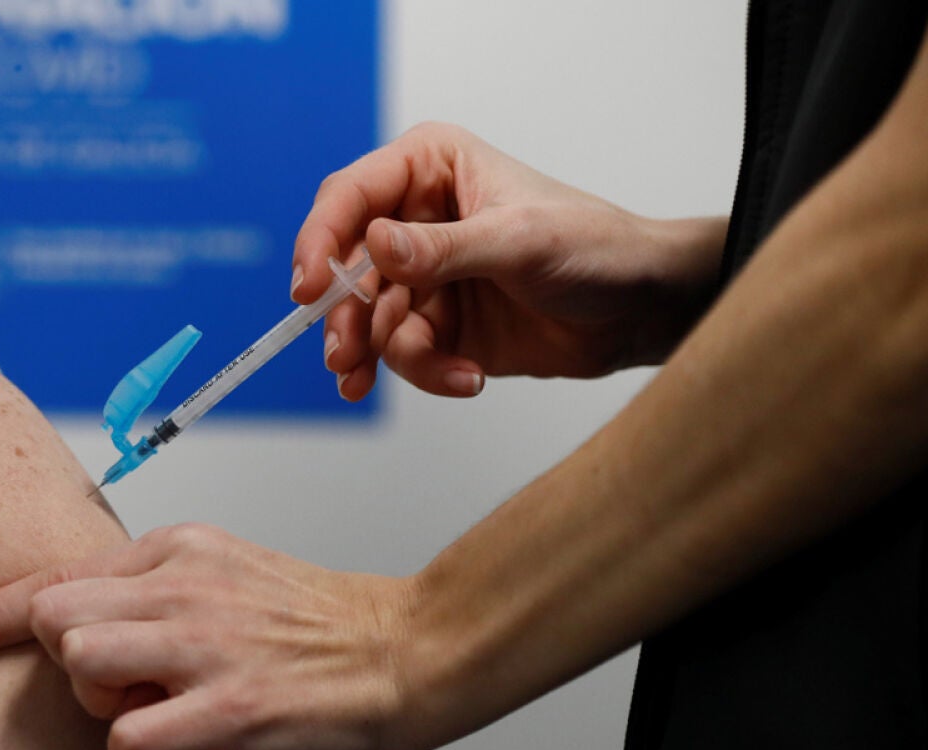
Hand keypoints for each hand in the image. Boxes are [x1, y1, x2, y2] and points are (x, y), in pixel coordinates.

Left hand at [0, 524, 420, 749]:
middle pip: (54, 615)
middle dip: (64, 660)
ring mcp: (206, 644)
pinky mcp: (231, 708)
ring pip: (80, 661)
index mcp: (177, 549)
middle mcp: (184, 585)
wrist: (403, 650)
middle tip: (122, 681)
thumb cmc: (309, 625)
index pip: (55, 574)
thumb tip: (74, 624)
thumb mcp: (222, 574)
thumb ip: (148, 588)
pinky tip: (176, 741)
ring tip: (155, 705)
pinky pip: (128, 739)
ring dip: (100, 702)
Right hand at [294, 122, 726, 399]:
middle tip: (346, 357)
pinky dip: (429, 372)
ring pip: (371, 321)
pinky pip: (403, 355)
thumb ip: (442, 248)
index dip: (320, 241)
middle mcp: (415, 220)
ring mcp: (423, 277)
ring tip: (447, 371)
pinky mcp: (437, 326)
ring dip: (396, 355)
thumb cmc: (594, 247)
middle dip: (347, 318)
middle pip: (346, 269)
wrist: (640, 309)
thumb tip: (375, 244)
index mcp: (429, 169)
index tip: (309, 288)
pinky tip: (467, 378)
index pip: (349, 197)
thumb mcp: (518, 241)